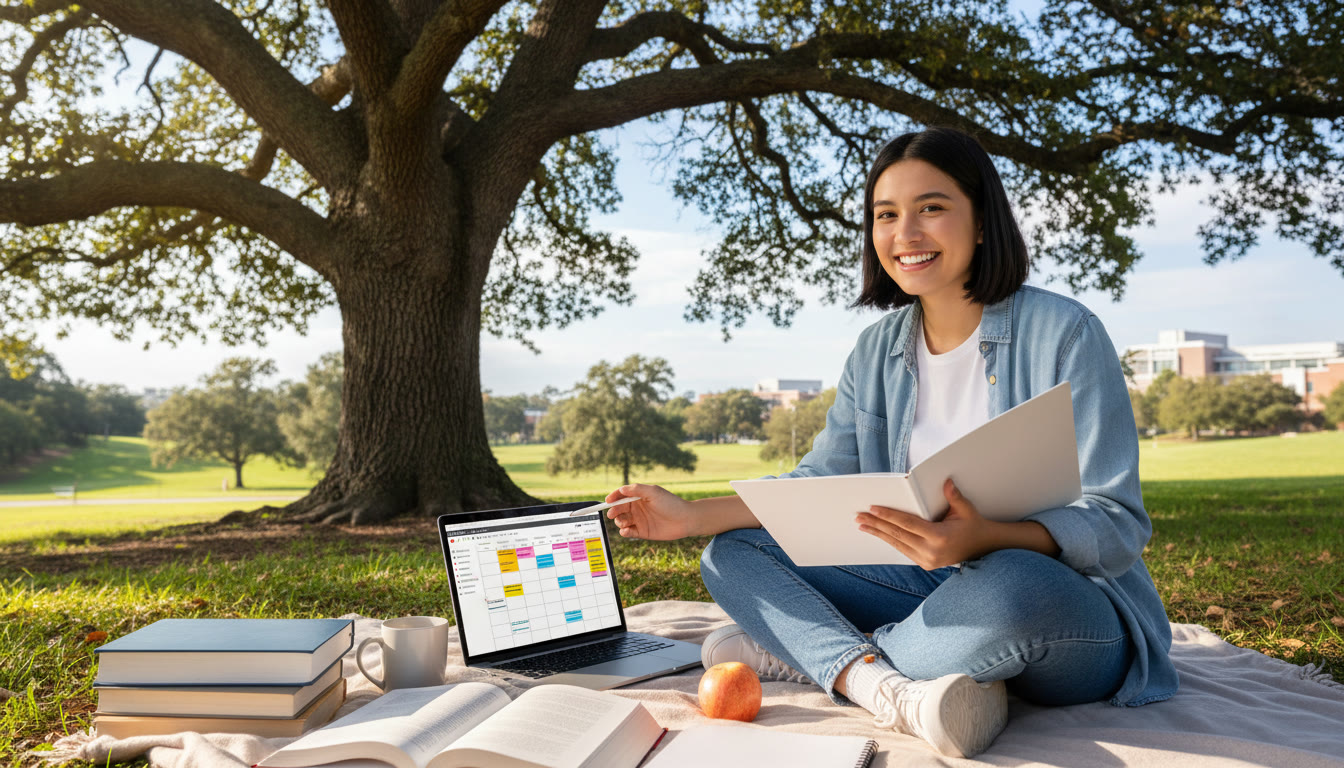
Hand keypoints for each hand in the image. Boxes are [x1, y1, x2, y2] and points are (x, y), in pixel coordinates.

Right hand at [603, 483, 697, 540]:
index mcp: (639, 497)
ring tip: (624, 522)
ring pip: (621, 521)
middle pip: (619, 509)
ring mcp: (639, 520)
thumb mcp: (653, 492)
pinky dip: (624, 532)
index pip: (621, 496)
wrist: (685, 519)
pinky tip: (627, 531)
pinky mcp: (642, 532)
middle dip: (614, 511)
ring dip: (619, 521)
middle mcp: (637, 508)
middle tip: (613, 514)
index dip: (613, 498)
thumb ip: (636, 490)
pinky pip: (628, 532)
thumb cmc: (670, 503)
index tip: (607, 501)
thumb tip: (621, 489)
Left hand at [856, 479, 997, 568]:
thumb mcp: (966, 510)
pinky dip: (890, 540)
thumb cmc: (974, 526)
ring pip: (897, 544)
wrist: (984, 548)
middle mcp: (931, 552)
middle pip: (897, 535)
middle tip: (859, 517)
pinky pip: (903, 550)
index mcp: (939, 537)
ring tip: (862, 525)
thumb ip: (954, 497)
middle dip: (876, 525)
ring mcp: (928, 561)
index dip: (888, 516)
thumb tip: (946, 482)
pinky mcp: (926, 564)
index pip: (907, 524)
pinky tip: (878, 533)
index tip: (872, 509)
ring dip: (879, 534)